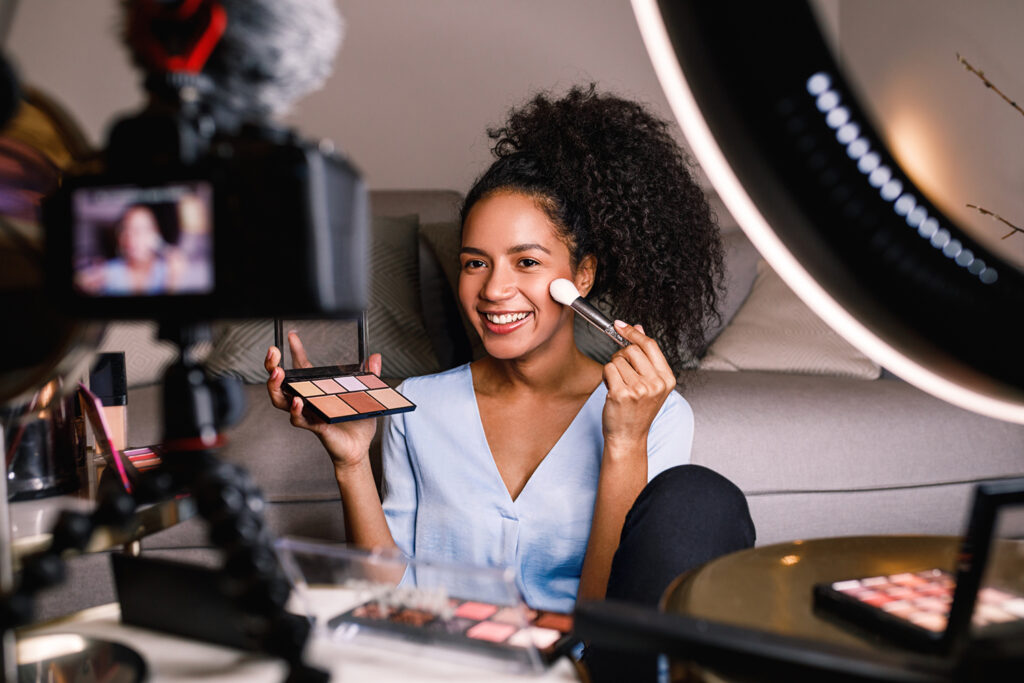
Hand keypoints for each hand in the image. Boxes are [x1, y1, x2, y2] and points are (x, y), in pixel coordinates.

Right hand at [265, 331, 381, 471]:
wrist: (358, 449)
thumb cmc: (357, 422)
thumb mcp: (366, 395)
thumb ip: (369, 375)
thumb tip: (375, 357)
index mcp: (316, 390)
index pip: (300, 368)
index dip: (295, 351)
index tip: (292, 335)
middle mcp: (307, 401)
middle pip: (281, 383)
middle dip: (272, 367)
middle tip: (272, 355)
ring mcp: (308, 414)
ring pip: (281, 401)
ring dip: (276, 387)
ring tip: (278, 373)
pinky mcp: (314, 426)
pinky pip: (299, 419)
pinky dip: (297, 410)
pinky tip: (298, 400)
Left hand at [601, 321, 675, 453]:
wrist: (628, 437)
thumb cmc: (637, 411)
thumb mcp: (649, 383)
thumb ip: (646, 356)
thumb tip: (638, 327)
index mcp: (667, 379)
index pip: (650, 344)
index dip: (633, 332)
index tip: (620, 325)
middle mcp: (656, 384)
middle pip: (631, 350)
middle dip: (621, 356)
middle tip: (621, 373)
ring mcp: (640, 389)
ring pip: (617, 359)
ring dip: (613, 369)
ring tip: (618, 385)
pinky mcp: (622, 394)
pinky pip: (608, 369)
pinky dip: (606, 376)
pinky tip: (612, 389)